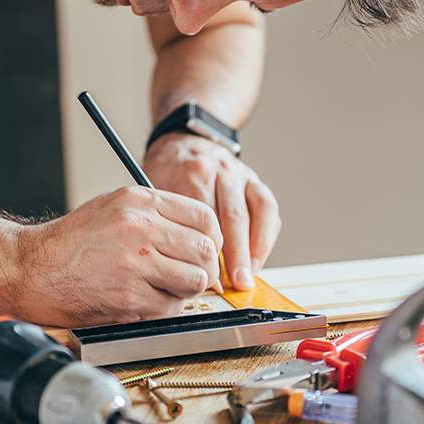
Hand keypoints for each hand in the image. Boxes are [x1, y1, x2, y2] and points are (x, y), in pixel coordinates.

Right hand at [14, 186, 222, 327]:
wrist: (29, 269)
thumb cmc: (69, 242)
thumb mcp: (112, 207)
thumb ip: (155, 214)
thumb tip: (195, 232)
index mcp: (140, 201)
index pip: (205, 217)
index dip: (211, 238)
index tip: (204, 249)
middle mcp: (142, 228)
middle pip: (206, 251)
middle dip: (202, 266)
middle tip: (188, 273)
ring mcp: (137, 264)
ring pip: (196, 281)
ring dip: (186, 289)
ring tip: (165, 287)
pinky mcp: (130, 299)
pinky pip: (172, 308)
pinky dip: (164, 308)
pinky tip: (143, 300)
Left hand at [143, 133, 280, 290]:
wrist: (182, 141)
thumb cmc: (166, 171)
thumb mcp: (155, 189)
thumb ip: (166, 220)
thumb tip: (174, 263)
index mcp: (193, 173)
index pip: (204, 217)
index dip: (207, 249)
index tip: (206, 275)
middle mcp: (220, 171)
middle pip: (233, 216)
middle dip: (237, 254)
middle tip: (236, 282)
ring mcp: (240, 174)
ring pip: (257, 212)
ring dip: (256, 248)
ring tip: (250, 274)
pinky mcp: (254, 180)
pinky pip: (268, 208)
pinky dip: (266, 234)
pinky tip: (259, 256)